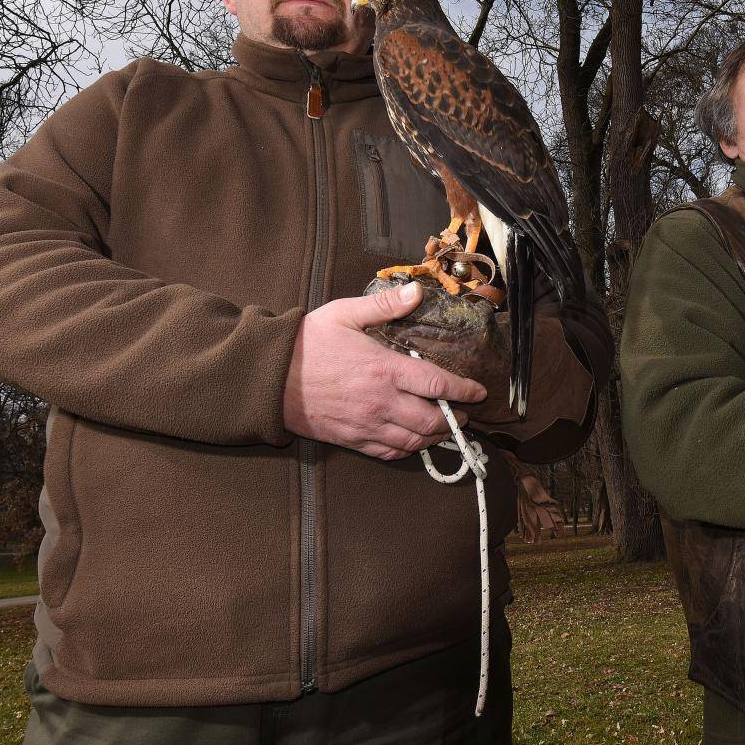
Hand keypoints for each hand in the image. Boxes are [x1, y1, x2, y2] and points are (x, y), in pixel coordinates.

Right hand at [283, 282, 487, 459]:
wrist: (267, 378)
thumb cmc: (307, 343)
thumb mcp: (345, 313)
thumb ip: (385, 305)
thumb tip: (417, 292)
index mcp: (384, 369)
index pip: (438, 385)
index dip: (464, 391)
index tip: (478, 392)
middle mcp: (380, 402)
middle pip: (431, 420)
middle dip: (454, 419)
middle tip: (464, 414)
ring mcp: (366, 425)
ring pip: (413, 441)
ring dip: (435, 438)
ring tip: (445, 429)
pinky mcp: (352, 439)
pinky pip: (389, 453)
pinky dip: (408, 450)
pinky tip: (414, 442)